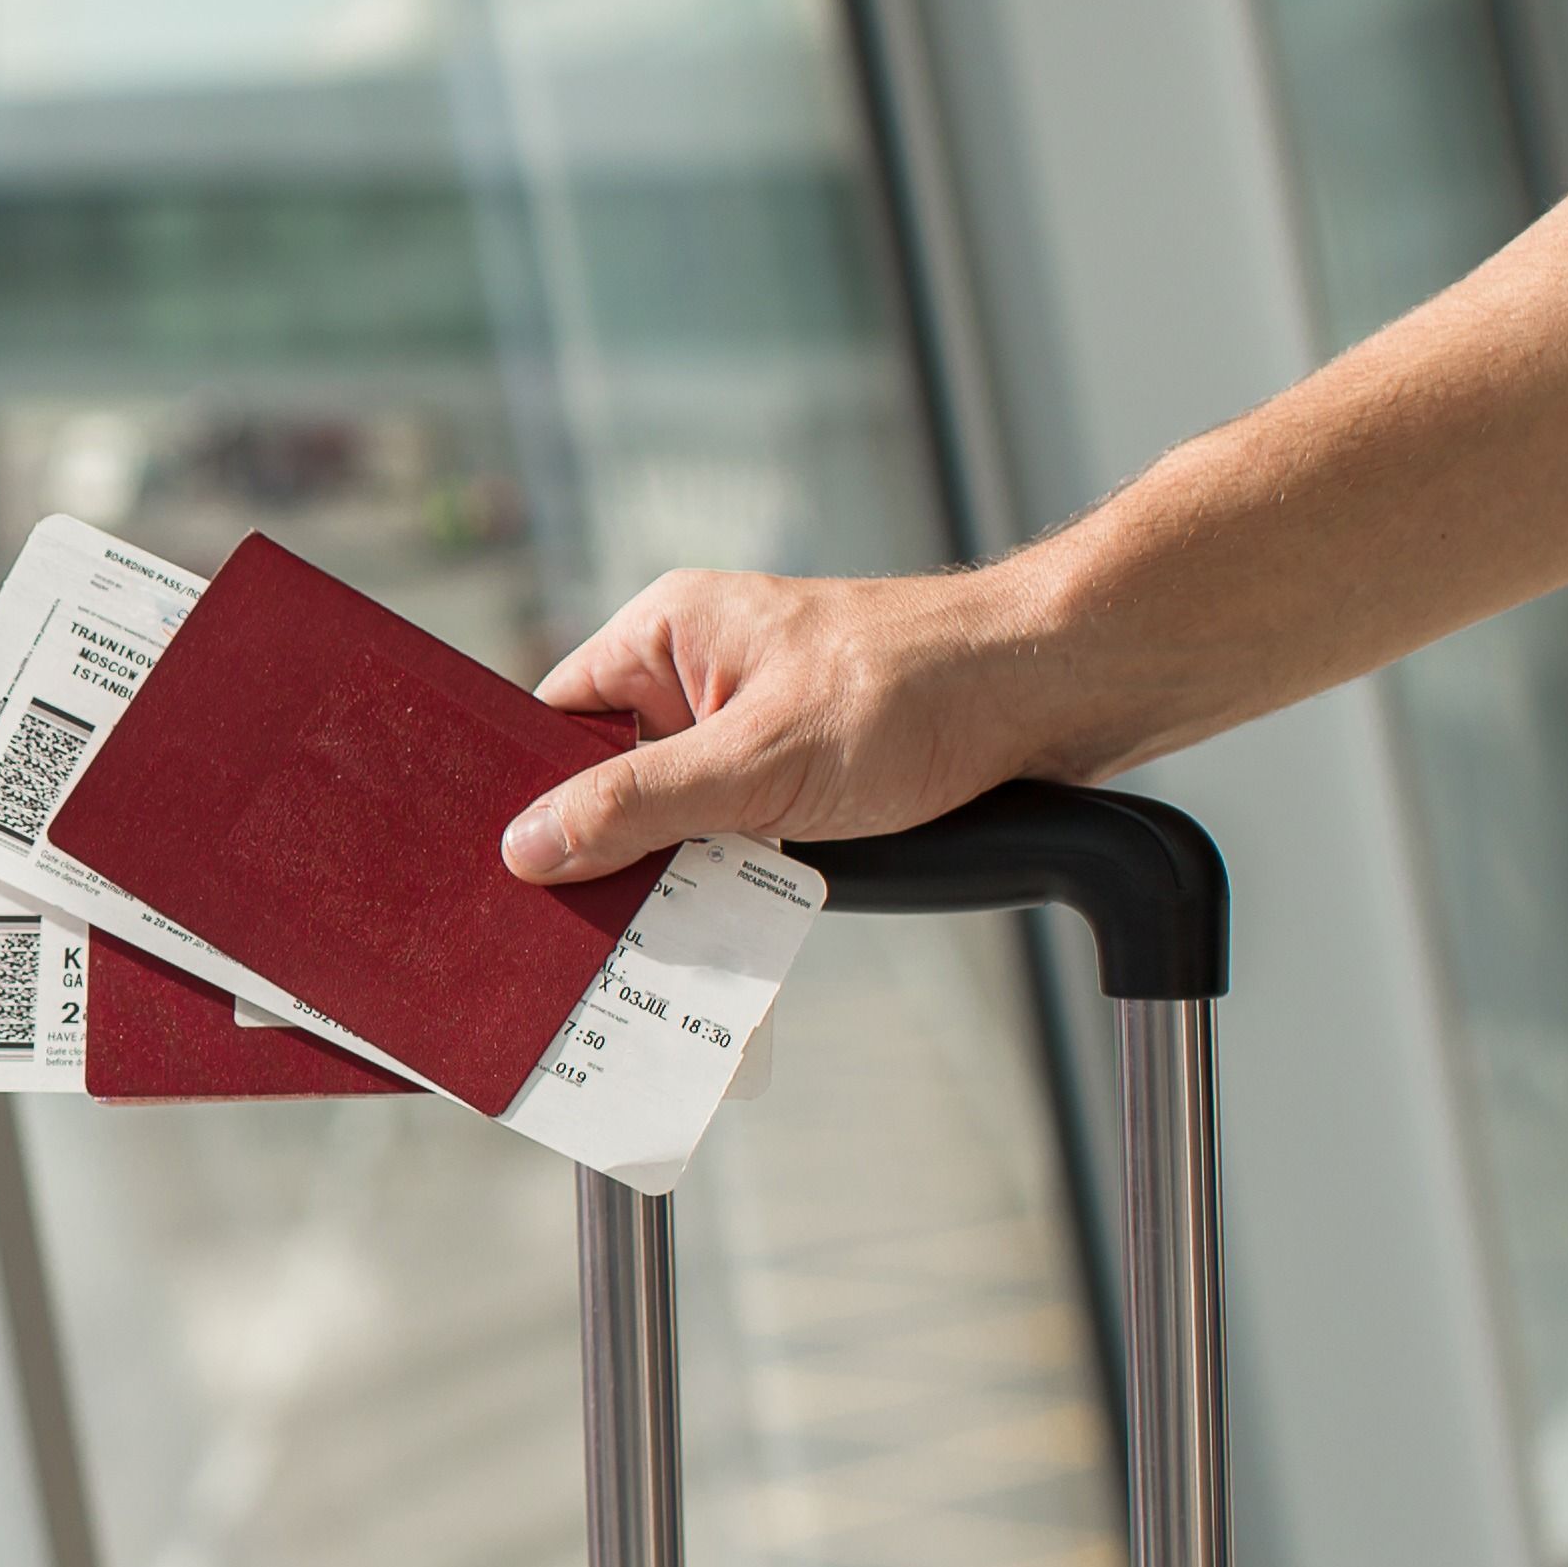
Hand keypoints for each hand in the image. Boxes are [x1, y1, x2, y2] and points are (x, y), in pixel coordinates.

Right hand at [500, 565, 1111, 882]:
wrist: (1059, 687)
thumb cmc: (919, 691)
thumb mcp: (759, 762)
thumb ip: (637, 806)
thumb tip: (527, 847)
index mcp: (667, 634)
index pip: (553, 722)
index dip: (527, 797)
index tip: (507, 873)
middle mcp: (700, 671)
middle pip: (609, 779)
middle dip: (603, 852)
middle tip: (578, 923)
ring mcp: (752, 721)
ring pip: (675, 817)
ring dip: (676, 873)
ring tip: (654, 932)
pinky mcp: (801, 766)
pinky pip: (734, 832)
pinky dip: (731, 878)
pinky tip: (725, 922)